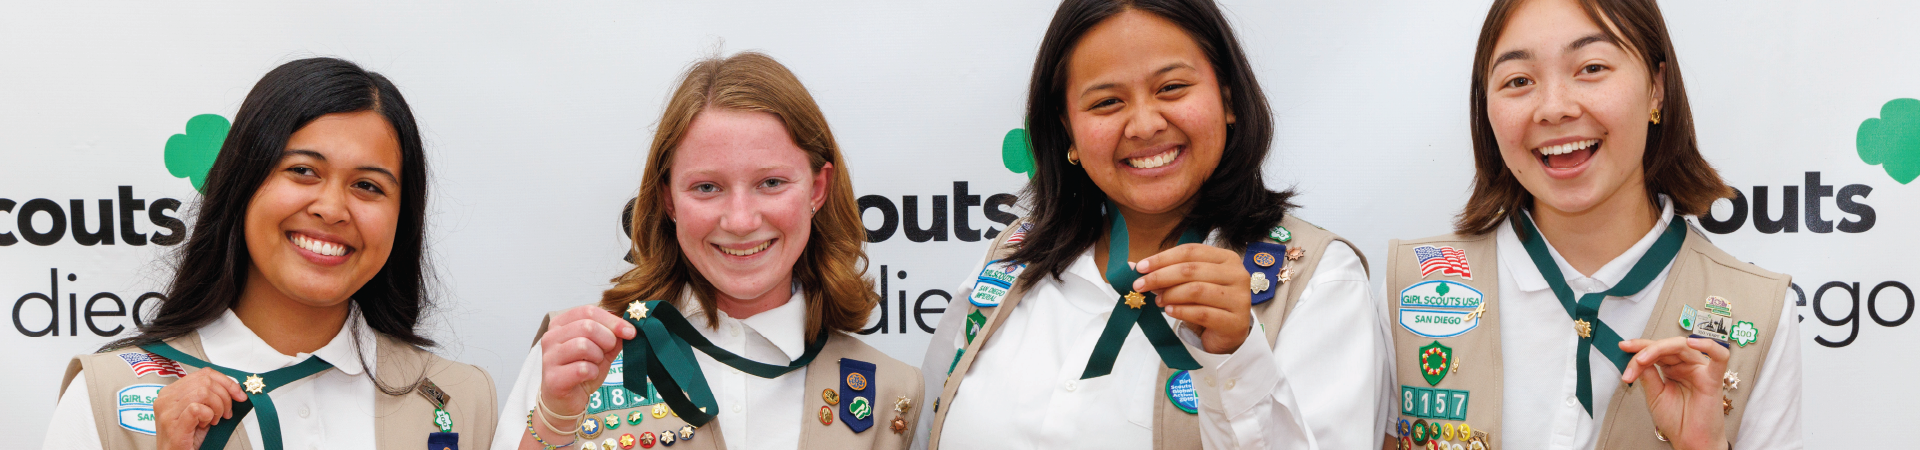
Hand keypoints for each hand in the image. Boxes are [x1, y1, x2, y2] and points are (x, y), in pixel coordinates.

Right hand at [153, 367, 246, 449]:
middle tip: (225, 413)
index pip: (204, 374)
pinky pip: (198, 408)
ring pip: (203, 392)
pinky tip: (205, 424)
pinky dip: (208, 416)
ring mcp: (167, 411)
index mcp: (172, 391)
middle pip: (205, 381)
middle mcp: (166, 398)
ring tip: (213, 419)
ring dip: (217, 407)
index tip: (238, 394)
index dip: (226, 382)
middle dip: (224, 396)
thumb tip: (235, 388)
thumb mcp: (201, 410)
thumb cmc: (187, 437)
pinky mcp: (173, 423)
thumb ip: (210, 396)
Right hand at [539, 304, 636, 418]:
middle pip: (587, 326)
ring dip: (598, 357)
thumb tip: (629, 327)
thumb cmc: (581, 371)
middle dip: (607, 339)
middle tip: (608, 351)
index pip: (588, 311)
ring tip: (594, 364)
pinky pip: (582, 368)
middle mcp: (550, 337)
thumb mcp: (601, 349)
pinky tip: (588, 376)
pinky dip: (592, 372)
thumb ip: (613, 336)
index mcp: (560, 324)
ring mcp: (549, 357)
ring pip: (583, 345)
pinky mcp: (553, 378)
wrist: (566, 401)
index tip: (630, 331)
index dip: (612, 320)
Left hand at [1133, 243, 1252, 353]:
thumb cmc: (1209, 303)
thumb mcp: (1191, 282)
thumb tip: (1136, 268)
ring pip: (1196, 290)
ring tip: (1158, 301)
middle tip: (1141, 285)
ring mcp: (1239, 298)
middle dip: (1161, 276)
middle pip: (1191, 269)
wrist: (1229, 333)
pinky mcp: (1234, 321)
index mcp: (1227, 258)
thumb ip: (1170, 273)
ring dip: (1170, 294)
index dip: (1163, 257)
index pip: (1190, 251)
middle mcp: (1237, 274)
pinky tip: (1169, 311)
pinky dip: (1181, 311)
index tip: (1140, 267)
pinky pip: (1202, 313)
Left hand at [1619, 337, 1730, 449]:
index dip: (1639, 347)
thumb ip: (1648, 376)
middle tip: (1632, 364)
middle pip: (1666, 346)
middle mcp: (1686, 366)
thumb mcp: (1654, 395)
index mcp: (1672, 369)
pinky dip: (1709, 346)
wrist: (1690, 441)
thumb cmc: (1676, 421)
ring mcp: (1700, 370)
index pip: (1656, 351)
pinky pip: (1720, 357)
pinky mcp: (1713, 378)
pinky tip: (1693, 343)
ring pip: (1683, 346)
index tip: (1623, 347)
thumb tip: (1639, 357)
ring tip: (1643, 360)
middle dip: (1644, 351)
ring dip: (1659, 349)